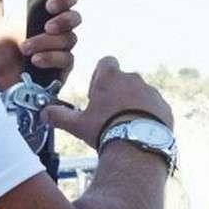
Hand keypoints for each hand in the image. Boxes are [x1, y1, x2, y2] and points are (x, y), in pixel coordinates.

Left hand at [0, 0, 80, 91]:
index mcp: (42, 18)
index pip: (65, 2)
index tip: (49, 5)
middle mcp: (54, 33)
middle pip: (75, 18)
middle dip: (63, 20)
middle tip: (46, 25)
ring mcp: (60, 51)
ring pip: (69, 39)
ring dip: (47, 42)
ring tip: (26, 49)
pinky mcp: (62, 70)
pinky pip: (67, 59)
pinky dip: (51, 57)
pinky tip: (36, 60)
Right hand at [45, 56, 172, 146]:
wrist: (137, 146)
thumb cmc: (105, 130)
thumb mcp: (77, 124)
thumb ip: (59, 116)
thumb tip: (44, 113)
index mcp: (111, 77)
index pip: (106, 62)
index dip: (100, 76)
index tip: (97, 93)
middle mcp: (134, 79)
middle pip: (124, 79)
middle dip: (117, 93)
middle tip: (109, 114)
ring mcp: (151, 92)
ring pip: (141, 94)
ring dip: (133, 105)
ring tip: (125, 127)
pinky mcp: (164, 107)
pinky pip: (155, 108)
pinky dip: (148, 116)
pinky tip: (139, 132)